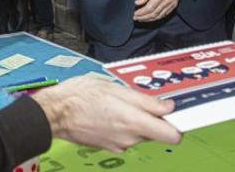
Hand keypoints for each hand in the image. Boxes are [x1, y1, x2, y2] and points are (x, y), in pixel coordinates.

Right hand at [31, 75, 180, 152]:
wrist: (54, 113)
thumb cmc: (79, 96)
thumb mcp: (115, 88)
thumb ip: (145, 100)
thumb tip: (167, 106)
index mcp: (135, 122)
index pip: (172, 135)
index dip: (178, 124)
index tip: (180, 115)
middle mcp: (130, 138)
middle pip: (155, 131)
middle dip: (152, 118)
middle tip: (140, 101)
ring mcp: (119, 144)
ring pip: (139, 132)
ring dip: (134, 120)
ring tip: (118, 104)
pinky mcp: (108, 146)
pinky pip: (124, 136)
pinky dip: (121, 126)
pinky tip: (108, 113)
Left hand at [133, 0, 181, 21]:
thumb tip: (137, 3)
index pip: (150, 8)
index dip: (142, 12)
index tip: (135, 14)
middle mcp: (167, 1)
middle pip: (154, 14)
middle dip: (144, 17)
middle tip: (136, 18)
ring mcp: (171, 5)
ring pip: (159, 16)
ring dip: (149, 19)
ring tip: (141, 19)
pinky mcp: (173, 6)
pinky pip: (163, 15)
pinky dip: (156, 18)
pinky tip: (150, 18)